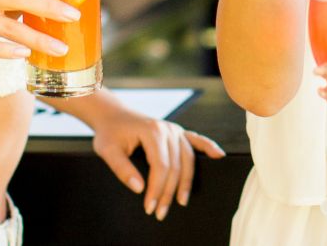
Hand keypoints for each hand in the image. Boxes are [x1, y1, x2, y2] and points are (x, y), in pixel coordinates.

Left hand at [90, 105, 225, 219]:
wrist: (112, 115)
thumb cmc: (109, 133)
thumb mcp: (107, 151)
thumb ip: (122, 169)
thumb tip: (140, 189)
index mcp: (152, 131)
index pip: (161, 166)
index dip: (157, 189)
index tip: (149, 207)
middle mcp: (168, 129)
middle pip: (176, 166)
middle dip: (169, 192)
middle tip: (160, 213)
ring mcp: (175, 130)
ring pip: (188, 158)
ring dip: (186, 182)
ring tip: (181, 201)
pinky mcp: (177, 132)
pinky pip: (196, 140)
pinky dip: (209, 148)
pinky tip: (219, 156)